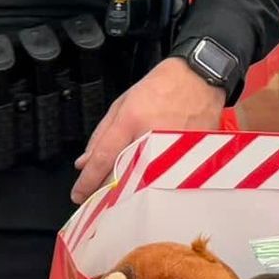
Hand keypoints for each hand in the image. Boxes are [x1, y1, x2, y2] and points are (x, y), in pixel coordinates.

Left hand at [72, 57, 227, 202]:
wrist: (200, 79)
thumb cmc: (162, 87)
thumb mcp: (123, 103)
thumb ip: (101, 134)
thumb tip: (85, 163)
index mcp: (131, 120)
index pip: (103, 159)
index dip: (87, 182)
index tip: (78, 194)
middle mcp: (151, 136)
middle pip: (122, 177)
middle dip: (105, 192)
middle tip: (96, 198)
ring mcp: (172, 149)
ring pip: (143, 184)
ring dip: (128, 192)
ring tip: (122, 194)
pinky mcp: (190, 157)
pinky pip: (165, 179)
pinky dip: (152, 185)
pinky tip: (148, 185)